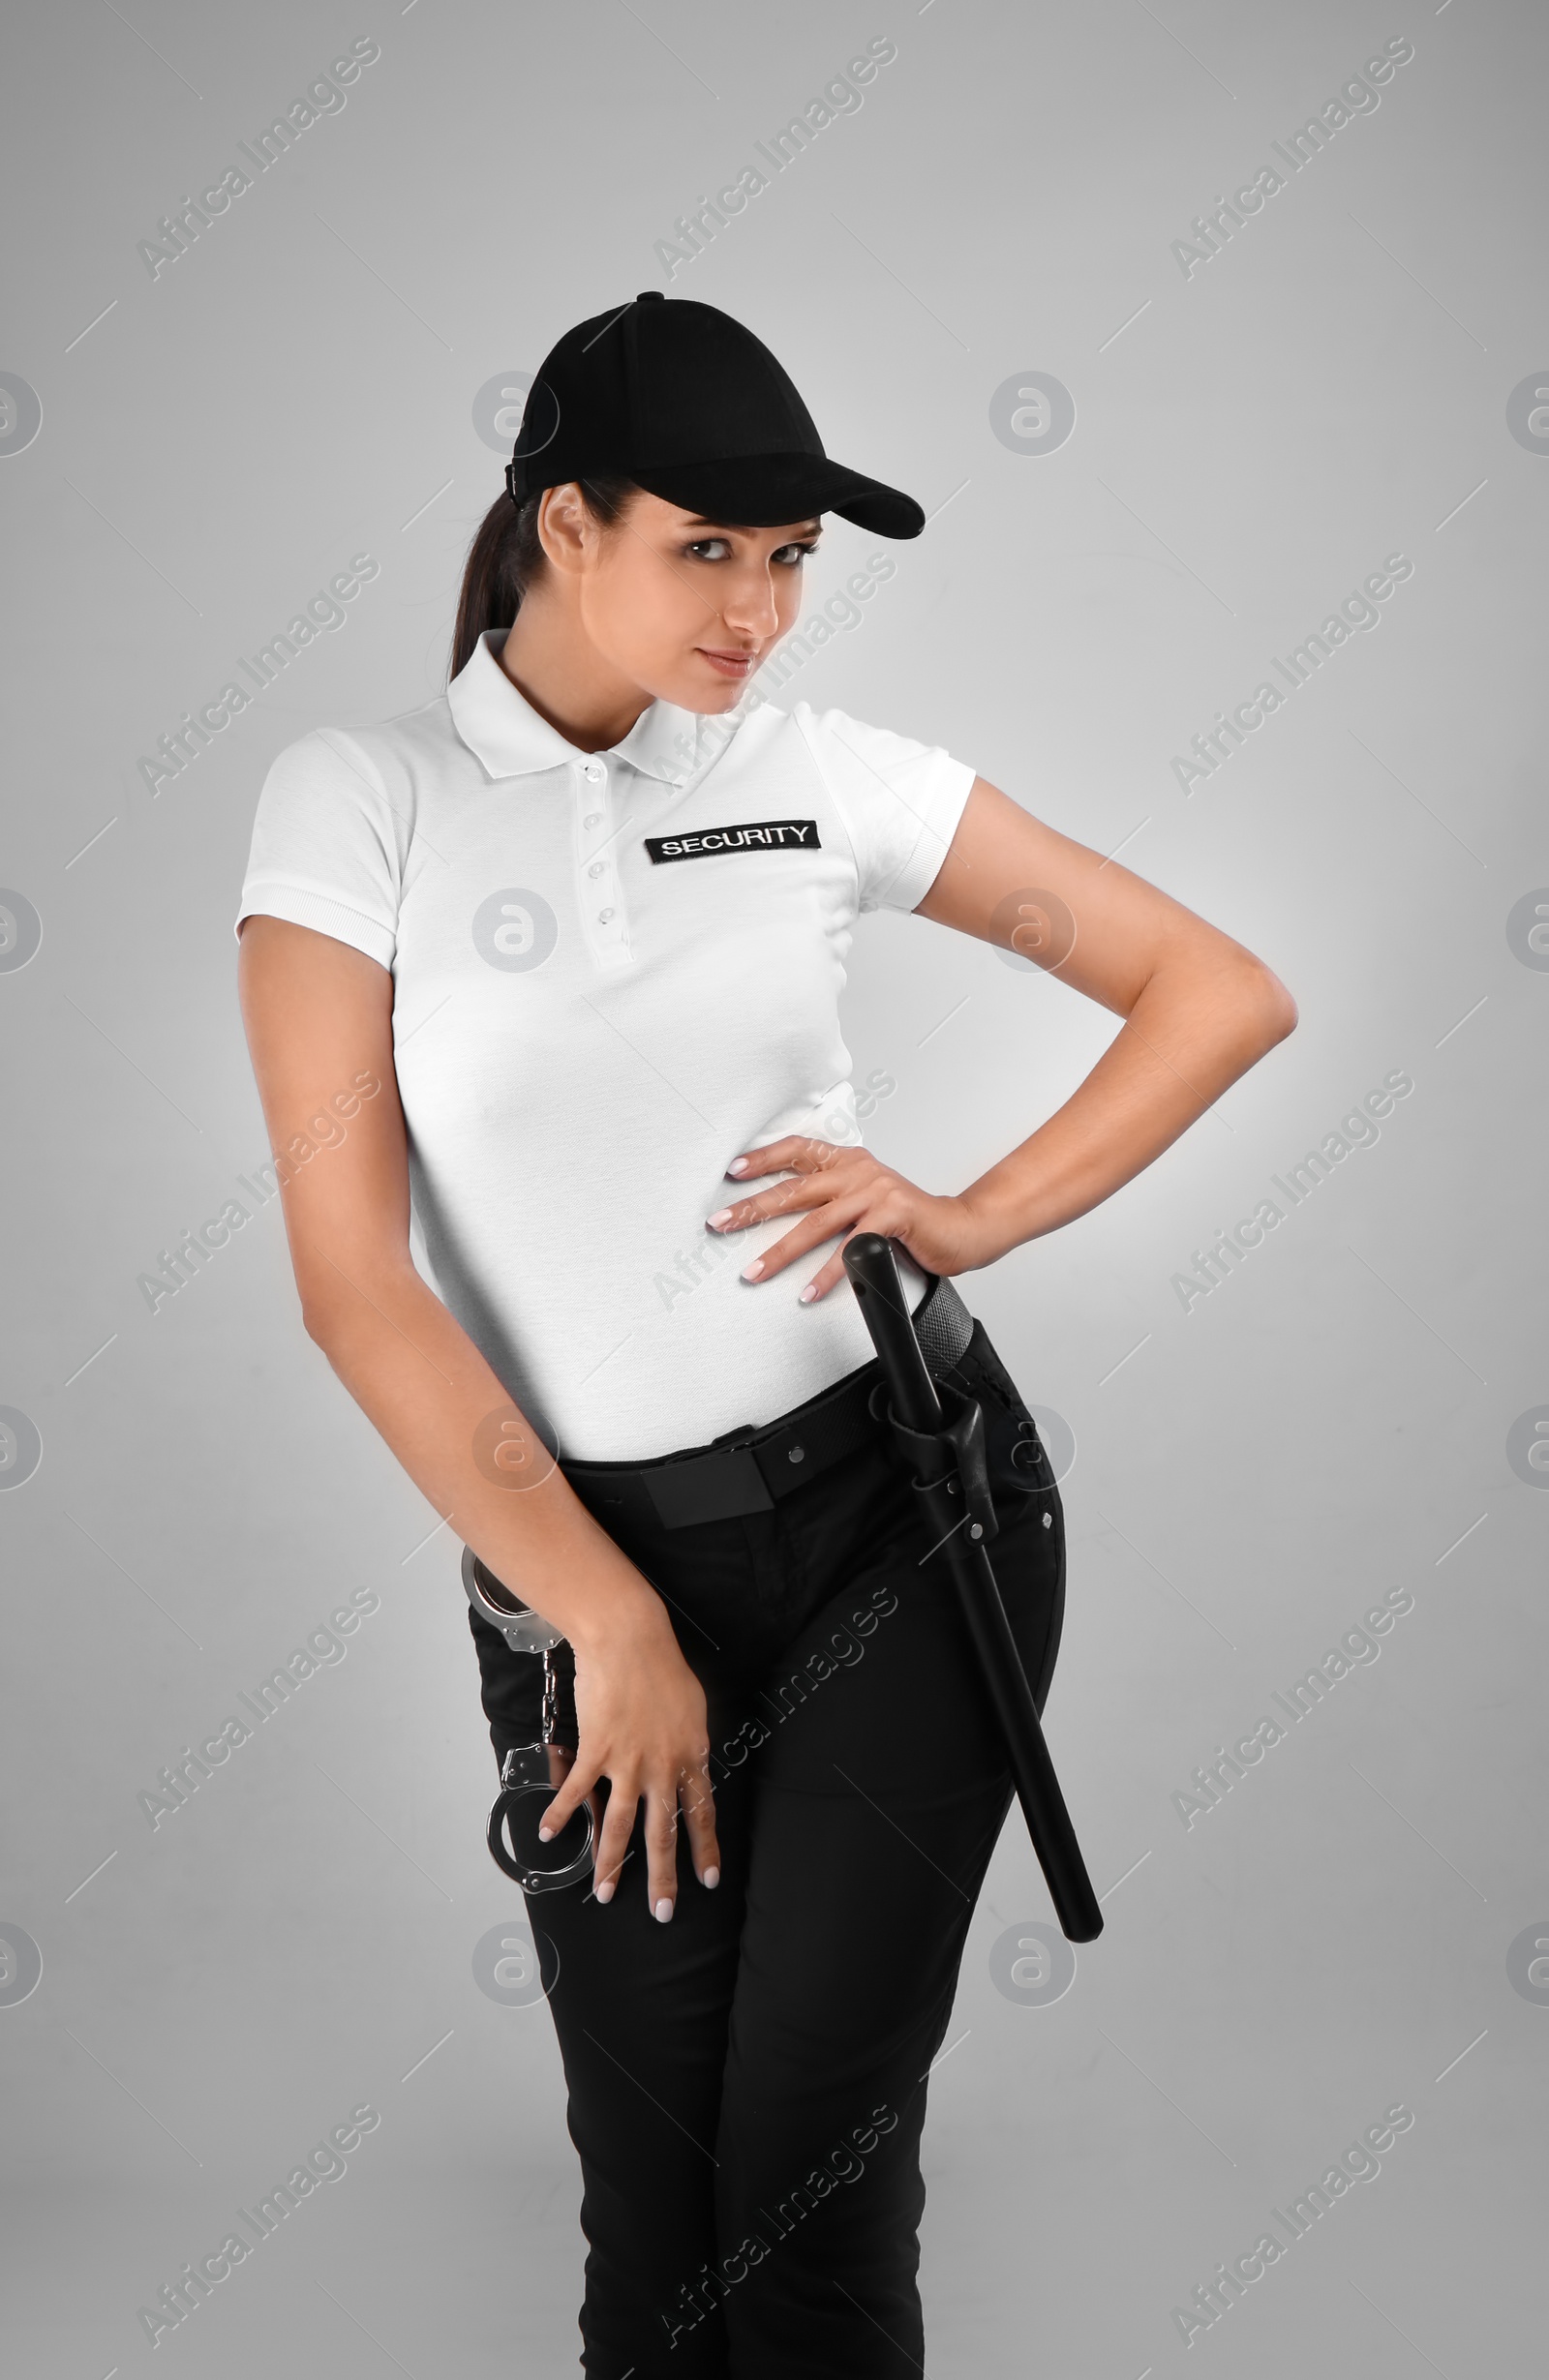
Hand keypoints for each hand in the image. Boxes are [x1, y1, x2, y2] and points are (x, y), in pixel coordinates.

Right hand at [537, 1595, 719, 1919]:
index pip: (702, 1813)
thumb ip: (689, 1742)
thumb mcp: (692, 1708)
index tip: (708, 1879)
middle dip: (664, 1877)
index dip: (705, 1848)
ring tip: (606, 1892)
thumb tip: (690, 1762)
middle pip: (663, 1832)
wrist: (630, 1641)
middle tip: (664, 1912)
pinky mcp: (596, 1751)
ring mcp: (628, 1763)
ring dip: (612, 1863)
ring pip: (620, 1825)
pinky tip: (549, 1834)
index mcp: (690, 1756)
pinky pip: (576, 1792)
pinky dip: (561, 1814)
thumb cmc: (662, 1665)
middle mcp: (662, 1768)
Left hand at [706, 1137, 1000, 1300]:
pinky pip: (851, 1250)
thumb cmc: (911, 1221)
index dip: (764, 1158)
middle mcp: (859, 1170)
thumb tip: (786, 1216)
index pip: (798, 1150)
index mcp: (850, 1161)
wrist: (962, 1228)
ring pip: (816, 1224)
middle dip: (752, 1209)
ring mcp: (876, 1191)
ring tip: (755, 1271)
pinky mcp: (892, 1215)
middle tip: (721, 1223)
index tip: (733, 1171)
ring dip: (780, 1252)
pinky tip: (809, 1291)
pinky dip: (827, 1275)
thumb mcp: (868, 1199)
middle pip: (795, 1189)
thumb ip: (835, 1201)